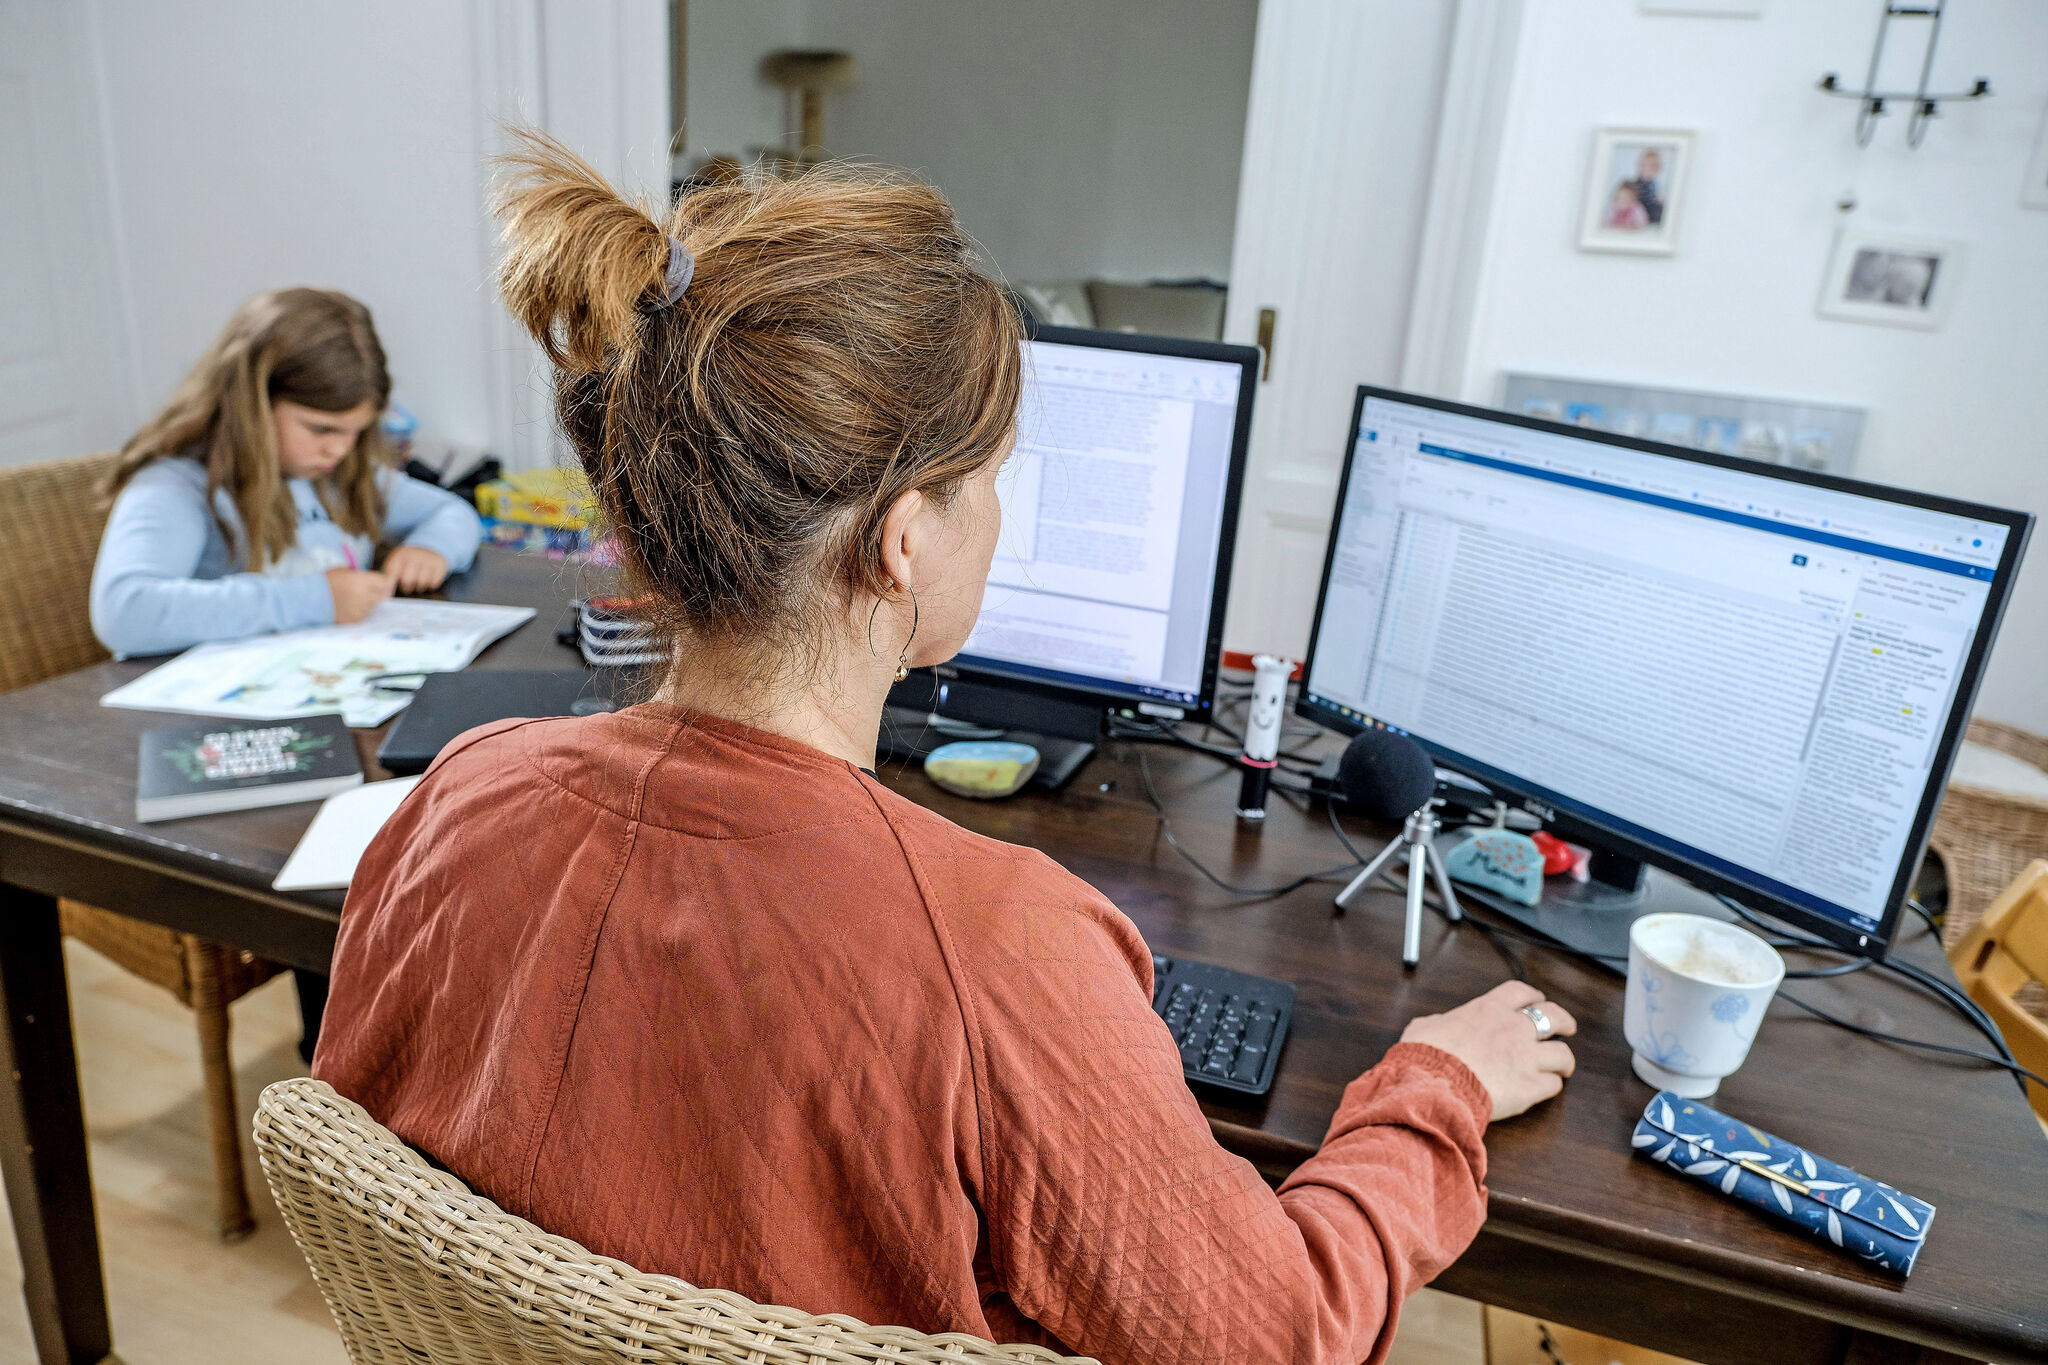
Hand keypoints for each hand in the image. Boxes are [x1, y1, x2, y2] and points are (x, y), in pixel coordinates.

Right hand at [324, 568, 393, 624]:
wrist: (308, 598)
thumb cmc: (325, 581)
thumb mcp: (343, 571)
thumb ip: (360, 575)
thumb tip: (375, 580)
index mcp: (361, 581)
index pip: (384, 581)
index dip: (381, 581)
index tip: (378, 582)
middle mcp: (364, 596)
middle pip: (381, 595)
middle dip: (375, 592)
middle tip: (363, 590)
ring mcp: (359, 609)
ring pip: (372, 606)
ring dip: (367, 603)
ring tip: (351, 598)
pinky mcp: (354, 620)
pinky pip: (363, 616)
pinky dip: (358, 612)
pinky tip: (346, 607)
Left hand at [382, 546, 449, 593]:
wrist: (428, 548)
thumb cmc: (407, 562)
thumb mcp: (396, 563)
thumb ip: (389, 578)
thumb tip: (386, 596)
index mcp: (399, 555)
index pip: (392, 573)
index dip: (389, 586)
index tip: (388, 596)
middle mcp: (414, 555)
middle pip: (408, 580)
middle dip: (406, 587)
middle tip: (407, 586)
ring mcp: (428, 559)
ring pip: (422, 583)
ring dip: (419, 587)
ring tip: (417, 582)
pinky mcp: (440, 565)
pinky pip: (434, 583)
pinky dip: (430, 585)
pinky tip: (428, 580)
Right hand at [1400, 980, 1576, 1120]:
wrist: (1435, 1084)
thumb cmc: (1426, 1056)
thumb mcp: (1424, 1027)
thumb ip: (1439, 1023)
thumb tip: (1437, 1025)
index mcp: (1488, 1010)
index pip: (1521, 992)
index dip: (1533, 996)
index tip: (1538, 1000)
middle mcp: (1514, 1029)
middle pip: (1554, 1016)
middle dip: (1564, 1021)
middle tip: (1566, 1029)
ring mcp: (1526, 1058)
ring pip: (1563, 1054)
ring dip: (1564, 1060)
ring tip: (1562, 1068)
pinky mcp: (1530, 1087)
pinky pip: (1553, 1085)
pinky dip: (1551, 1086)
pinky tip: (1545, 1089)